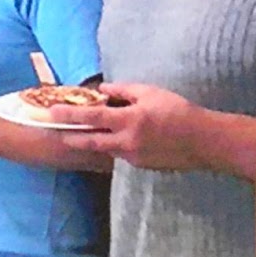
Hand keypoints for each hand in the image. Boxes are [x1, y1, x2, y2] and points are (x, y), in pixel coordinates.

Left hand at [56, 82, 210, 169]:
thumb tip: (101, 91)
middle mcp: (127, 142)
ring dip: (92, 142)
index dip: (70, 115)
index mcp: (129, 121)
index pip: (91, 118)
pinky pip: (120, 154)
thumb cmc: (178, 111)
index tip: (53, 112)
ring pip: (105, 149)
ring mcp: (133, 156)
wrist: (203, 141)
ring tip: (80, 134)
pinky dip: (113, 146)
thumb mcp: (150, 93)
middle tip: (55, 132)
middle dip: (71, 137)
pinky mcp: (140, 165)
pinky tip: (114, 139)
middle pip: (90, 142)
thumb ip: (123, 91)